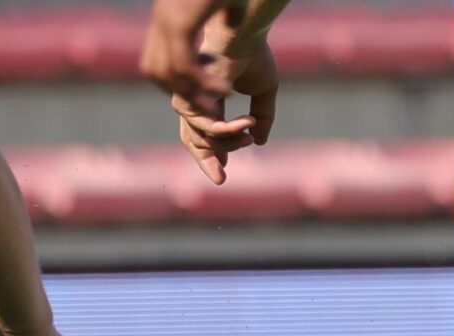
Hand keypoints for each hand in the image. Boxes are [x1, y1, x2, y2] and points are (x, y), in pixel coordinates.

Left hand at [140, 0, 234, 108]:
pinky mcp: (182, 22)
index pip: (154, 60)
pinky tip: (225, 89)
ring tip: (219, 103)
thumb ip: (227, 11)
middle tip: (209, 106)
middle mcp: (163, 18)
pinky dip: (205, 83)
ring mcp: (169, 20)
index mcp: (167, 12)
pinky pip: (186, 66)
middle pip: (155, 71)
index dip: (172, 79)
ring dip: (195, 94)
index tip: (200, 79)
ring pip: (169, 74)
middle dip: (181, 92)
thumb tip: (230, 22)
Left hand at [173, 22, 277, 185]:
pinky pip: (211, 129)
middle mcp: (194, 103)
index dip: (213, 153)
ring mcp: (190, 102)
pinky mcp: (191, 101)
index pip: (203, 135)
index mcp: (207, 102)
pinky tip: (249, 123)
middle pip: (194, 142)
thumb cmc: (254, 56)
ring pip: (207, 139)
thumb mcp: (264, 92)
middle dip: (208, 162)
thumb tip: (260, 142)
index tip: (224, 172)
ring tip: (250, 134)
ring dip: (232, 142)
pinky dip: (231, 131)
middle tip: (222, 179)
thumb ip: (262, 117)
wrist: (245, 37)